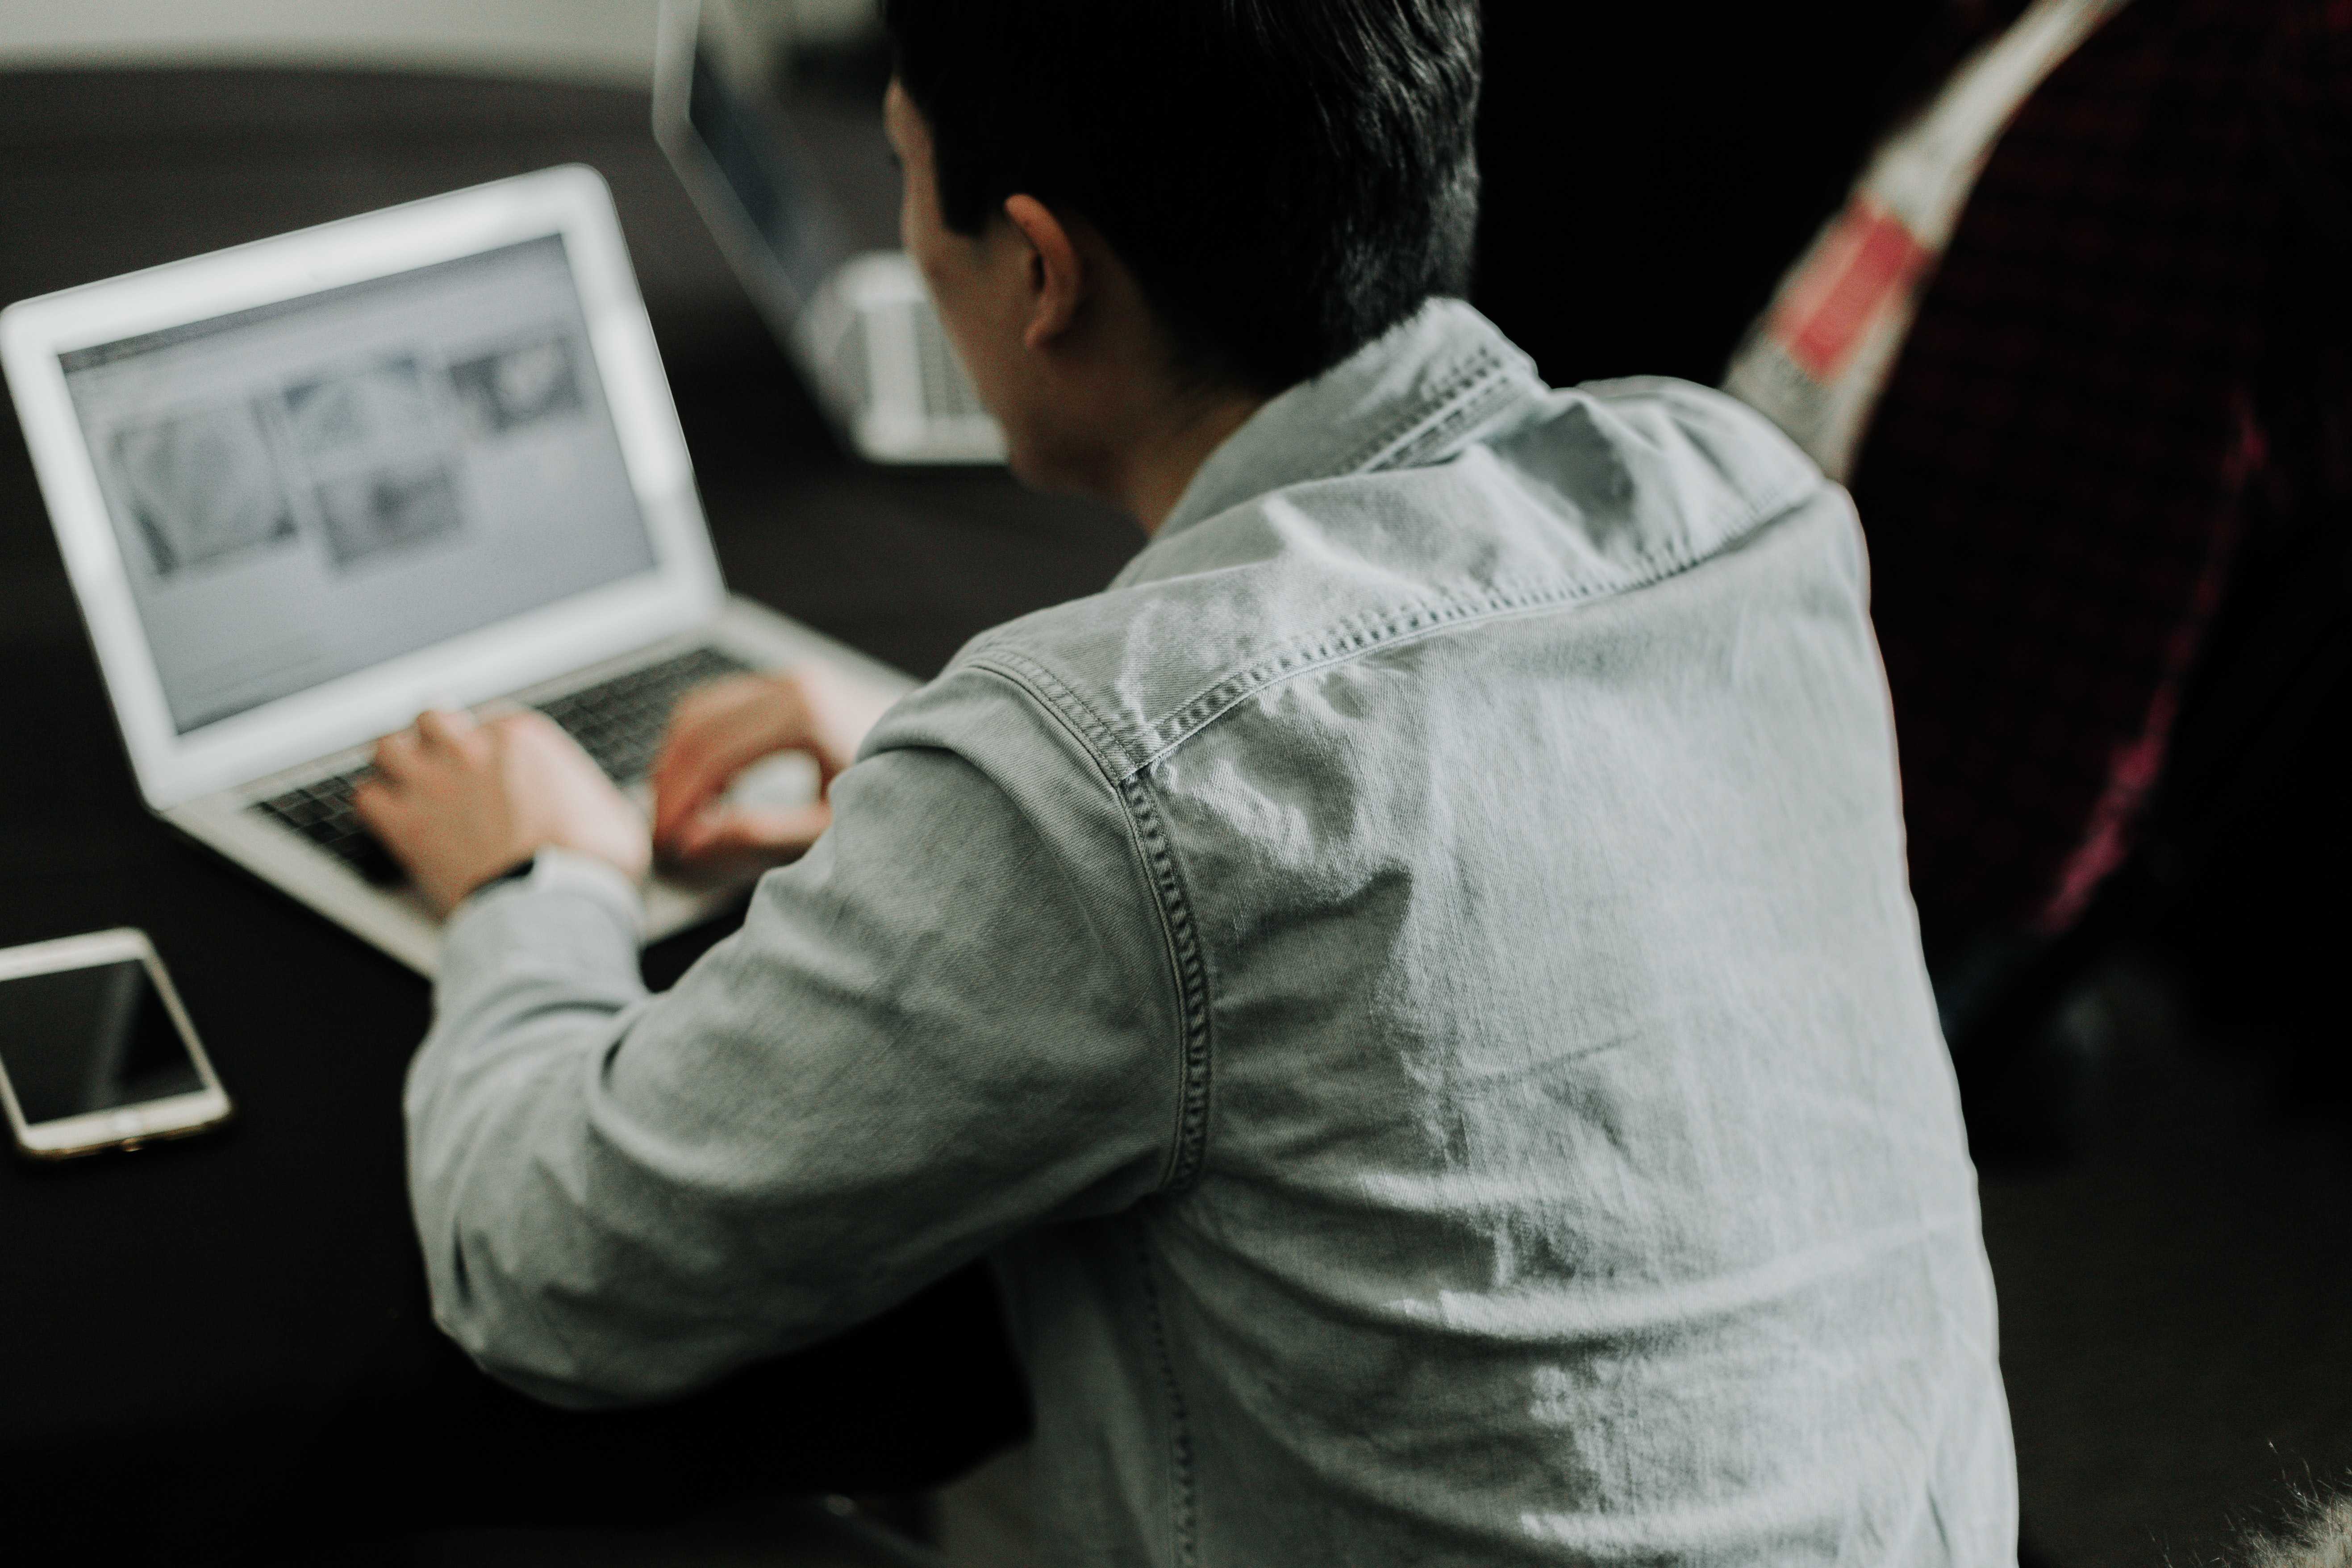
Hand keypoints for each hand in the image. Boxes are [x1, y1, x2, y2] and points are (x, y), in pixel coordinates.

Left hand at [353, 708, 650, 915]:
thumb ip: (594, 796)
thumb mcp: (613, 814)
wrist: (554, 904)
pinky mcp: (405, 824)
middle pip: (431, 719)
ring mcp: (433, 783)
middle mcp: (471, 749)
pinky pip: (366, 797)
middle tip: (441, 760)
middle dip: (434, 738)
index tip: (491, 763)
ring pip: (387, 747)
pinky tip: (391, 818)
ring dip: (395, 763)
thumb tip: (605, 808)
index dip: (487, 742)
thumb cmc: (589, 863)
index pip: (489, 719)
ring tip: (405, 781)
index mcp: (522, 738)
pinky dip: (375, 805)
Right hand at [651, 664, 893, 872]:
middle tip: (662, 833)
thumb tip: (694, 841)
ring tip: (680, 815)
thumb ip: (761, 834)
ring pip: (702, 708)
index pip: (710, 753)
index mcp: (804, 712)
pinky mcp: (795, 685)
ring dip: (679, 759)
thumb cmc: (904, 795)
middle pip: (695, 725)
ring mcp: (793, 677)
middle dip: (669, 781)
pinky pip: (724, 705)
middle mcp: (794, 682)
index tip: (666, 843)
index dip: (678, 801)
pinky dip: (703, 744)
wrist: (952, 758)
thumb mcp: (833, 828)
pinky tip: (711, 791)